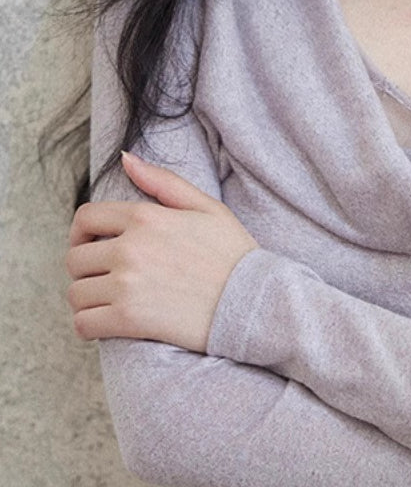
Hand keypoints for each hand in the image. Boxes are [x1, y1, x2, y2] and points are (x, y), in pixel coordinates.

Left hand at [65, 151, 259, 351]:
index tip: (91, 246)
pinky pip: (84, 323)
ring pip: (77, 293)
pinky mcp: (130, 320)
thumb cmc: (236, 257)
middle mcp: (130, 248)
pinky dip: (88, 327)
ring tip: (106, 305)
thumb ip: (163, 182)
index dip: (81, 233)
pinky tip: (105, 326)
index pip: (86, 218)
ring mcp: (127, 285)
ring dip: (87, 301)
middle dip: (85, 270)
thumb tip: (125, 159)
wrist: (258, 304)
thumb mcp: (208, 208)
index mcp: (145, 217)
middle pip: (76, 259)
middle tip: (103, 281)